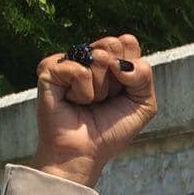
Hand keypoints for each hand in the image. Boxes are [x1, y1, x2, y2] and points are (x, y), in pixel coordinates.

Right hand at [31, 34, 156, 186]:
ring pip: (99, 58)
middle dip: (116, 79)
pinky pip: (79, 70)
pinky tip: (72, 101)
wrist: (85, 153)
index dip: (132, 69)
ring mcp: (67, 61)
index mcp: (109, 59)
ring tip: (87, 103)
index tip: (122, 92)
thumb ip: (144, 75)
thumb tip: (119, 62)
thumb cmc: (111, 130)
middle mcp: (87, 56)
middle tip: (104, 98)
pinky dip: (83, 92)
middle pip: (113, 44)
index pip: (127, 42)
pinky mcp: (49, 70)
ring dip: (100, 89)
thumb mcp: (143, 104)